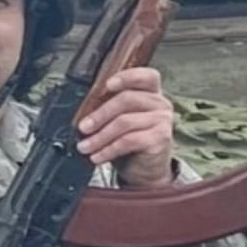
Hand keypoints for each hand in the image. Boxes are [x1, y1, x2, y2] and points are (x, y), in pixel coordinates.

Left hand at [76, 66, 174, 188]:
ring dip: (100, 136)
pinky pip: (128, 141)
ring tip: (85, 147)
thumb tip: (83, 112)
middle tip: (83, 127)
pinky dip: (108, 150)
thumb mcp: (118, 121)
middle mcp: (160, 103)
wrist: (146, 170)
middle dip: (100, 114)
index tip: (107, 85)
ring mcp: (163, 120)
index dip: (126, 77)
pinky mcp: (160, 139)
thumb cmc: (131, 142)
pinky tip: (97, 156)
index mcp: (150, 92)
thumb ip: (108, 109)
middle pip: (127, 99)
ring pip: (125, 122)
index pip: (145, 76)